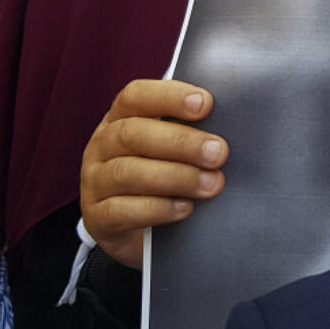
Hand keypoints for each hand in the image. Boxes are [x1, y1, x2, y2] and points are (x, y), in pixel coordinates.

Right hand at [80, 80, 228, 269]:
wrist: (141, 232)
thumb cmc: (164, 174)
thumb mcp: (173, 148)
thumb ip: (194, 131)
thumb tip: (234, 122)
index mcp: (121, 118)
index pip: (136, 97)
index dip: (169, 96)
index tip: (205, 103)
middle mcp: (102, 145)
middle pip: (134, 134)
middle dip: (181, 142)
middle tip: (219, 153)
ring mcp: (95, 182)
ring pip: (128, 172)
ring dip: (176, 177)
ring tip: (212, 184)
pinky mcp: (98, 217)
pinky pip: (122, 210)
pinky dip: (158, 208)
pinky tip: (185, 207)